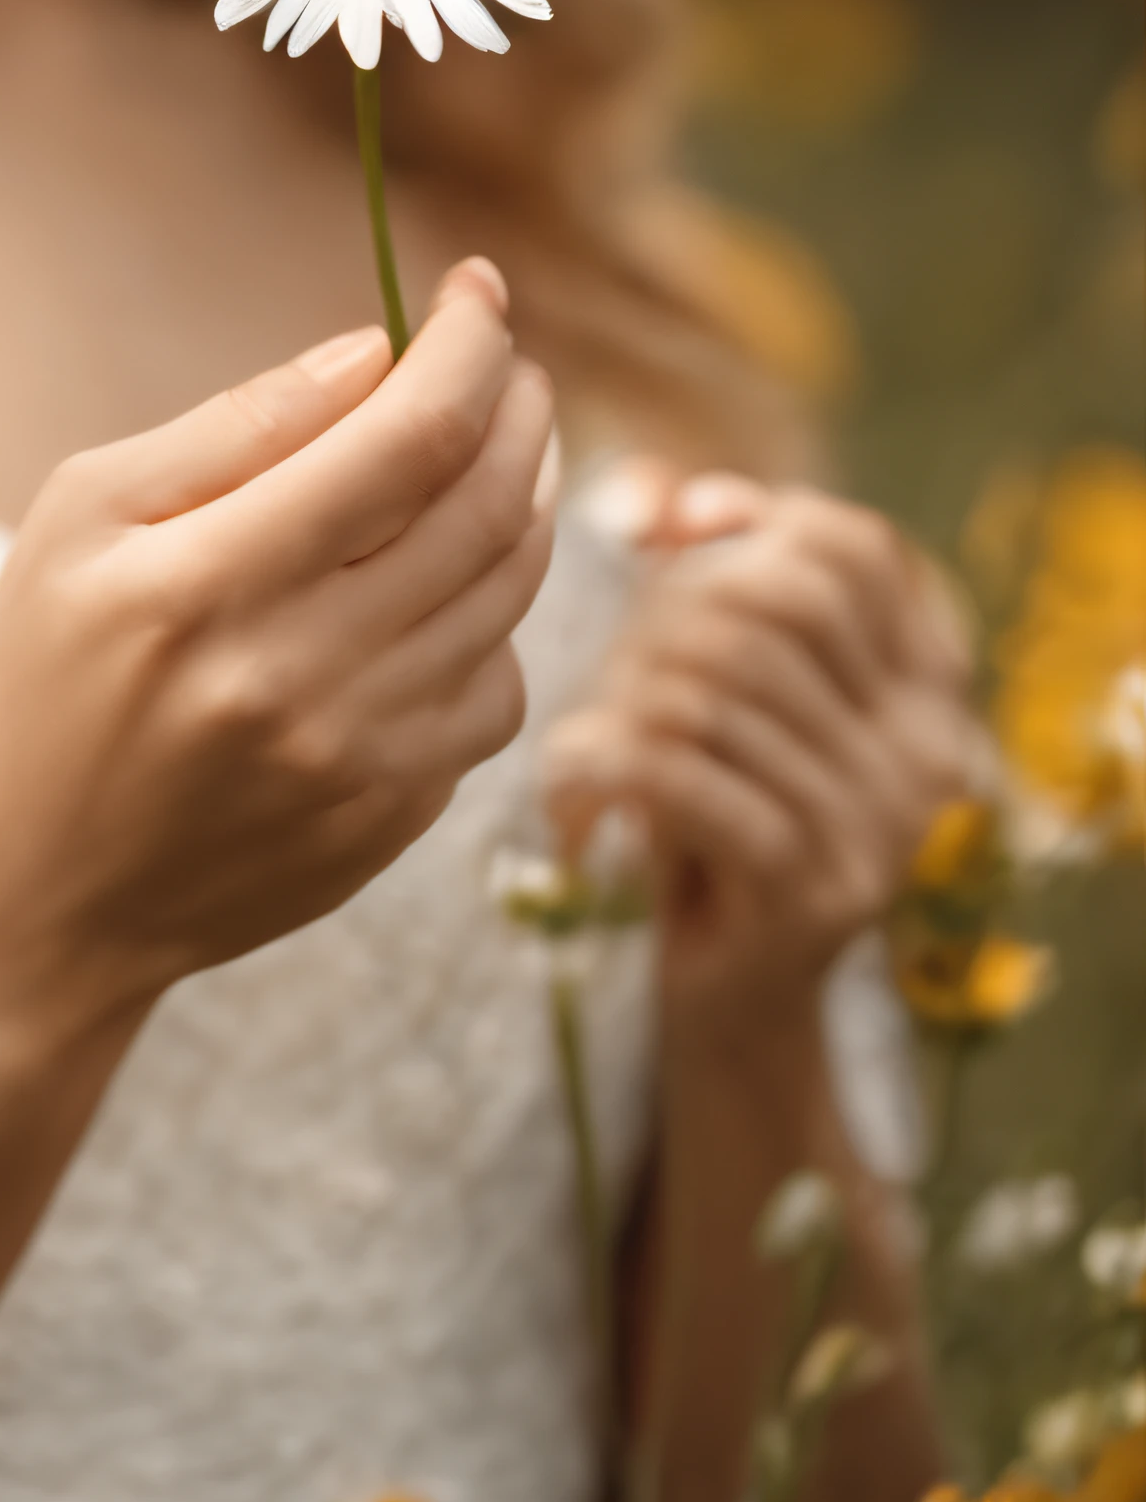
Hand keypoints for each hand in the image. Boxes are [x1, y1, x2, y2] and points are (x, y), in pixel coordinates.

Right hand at [0, 260, 557, 1039]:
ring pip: (508, 594)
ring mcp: (359, 759)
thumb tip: (374, 353)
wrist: (34, 894)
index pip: (408, 438)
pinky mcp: (393, 815)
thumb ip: (233, 430)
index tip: (477, 292)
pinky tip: (442, 585)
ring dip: (524, 498)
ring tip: (494, 449)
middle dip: (516, 407)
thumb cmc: (43, 676)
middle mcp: (297, 677)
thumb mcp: (81, 518)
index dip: (467, 348)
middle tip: (504, 362)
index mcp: (203, 583)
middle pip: (486, 507)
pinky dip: (492, 616)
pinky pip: (496, 689)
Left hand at [542, 471, 979, 1035]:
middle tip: (614, 683)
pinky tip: (575, 794)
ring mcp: (875, 824)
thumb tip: (664, 498)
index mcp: (925, 689)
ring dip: (618, 707)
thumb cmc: (710, 816)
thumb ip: (706, 578)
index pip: (850, 549)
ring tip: (593, 750)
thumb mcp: (721, 689)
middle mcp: (923, 751)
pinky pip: (679, 773)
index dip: (751, 520)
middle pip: (763, 609)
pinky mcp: (808, 887)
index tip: (666, 537)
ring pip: (705, 690)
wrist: (729, 1002)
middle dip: (658, 624)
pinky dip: (601, 769)